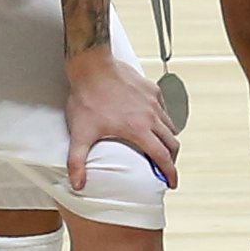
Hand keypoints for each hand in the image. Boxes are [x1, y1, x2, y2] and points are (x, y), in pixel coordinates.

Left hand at [61, 45, 177, 192]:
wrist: (92, 66)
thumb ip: (77, 162)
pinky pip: (164, 109)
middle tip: (165, 168)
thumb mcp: (80, 133)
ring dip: (168, 139)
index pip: (162, 157)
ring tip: (159, 147)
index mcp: (138, 130)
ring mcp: (153, 101)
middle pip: (172, 143)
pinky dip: (163, 120)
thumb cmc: (87, 97)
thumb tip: (77, 184)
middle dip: (172, 159)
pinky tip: (152, 122)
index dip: (169, 173)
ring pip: (170, 125)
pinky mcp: (151, 89)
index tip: (171, 183)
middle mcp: (151, 116)